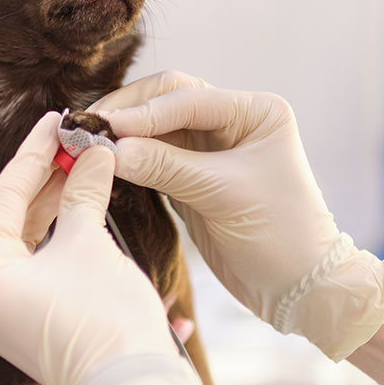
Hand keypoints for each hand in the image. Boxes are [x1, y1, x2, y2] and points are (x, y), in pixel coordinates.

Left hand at [0, 113, 178, 384]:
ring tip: (72, 161)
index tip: (53, 122)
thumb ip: (83, 192)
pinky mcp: (26, 309)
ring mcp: (3, 304)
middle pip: (7, 212)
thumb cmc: (103, 322)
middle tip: (63, 138)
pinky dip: (52, 223)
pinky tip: (71, 196)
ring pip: (20, 232)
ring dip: (47, 196)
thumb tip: (94, 155)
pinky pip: (32, 253)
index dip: (32, 153)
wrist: (131, 383)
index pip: (4, 196)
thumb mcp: (88, 244)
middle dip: (38, 172)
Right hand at [90, 71, 383, 360]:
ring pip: (157, 125)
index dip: (142, 113)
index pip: (188, 98)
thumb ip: (164, 166)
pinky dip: (130, 156)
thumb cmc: (279, 236)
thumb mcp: (222, 194)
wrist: (296, 286)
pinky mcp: (193, 171)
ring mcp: (210, 145)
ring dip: (124, 132)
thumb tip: (110, 149)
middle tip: (88, 126)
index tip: (103, 127)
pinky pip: (154, 153)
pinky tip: (107, 159)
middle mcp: (232, 119)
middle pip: (168, 99)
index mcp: (254, 111)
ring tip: (87, 140)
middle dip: (128, 112)